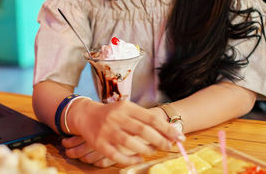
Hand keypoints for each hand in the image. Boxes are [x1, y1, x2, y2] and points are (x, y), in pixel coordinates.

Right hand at [68, 99, 183, 165]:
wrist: (85, 115)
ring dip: (145, 149)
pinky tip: (139, 158)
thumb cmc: (113, 113)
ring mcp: (107, 131)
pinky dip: (130, 159)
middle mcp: (116, 118)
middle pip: (142, 130)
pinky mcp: (99, 143)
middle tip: (169, 146)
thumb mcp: (127, 108)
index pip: (150, 118)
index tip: (179, 136)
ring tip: (153, 151)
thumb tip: (167, 130)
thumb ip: (144, 117)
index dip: (166, 128)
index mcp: (126, 107)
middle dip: (159, 140)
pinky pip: (116, 155)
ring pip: (130, 143)